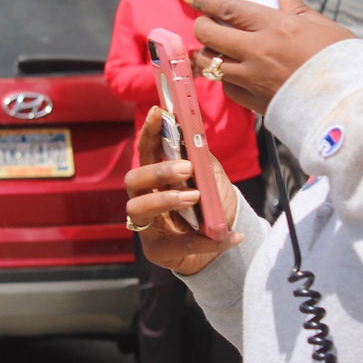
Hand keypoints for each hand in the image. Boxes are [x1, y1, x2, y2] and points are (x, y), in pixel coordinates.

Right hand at [125, 106, 242, 274]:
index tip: (158, 112)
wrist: (221, 240)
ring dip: (166, 199)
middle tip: (186, 168)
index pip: (145, 151)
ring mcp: (147, 225)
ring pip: (137, 208)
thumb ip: (201, 159)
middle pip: (132, 179)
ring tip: (194, 198)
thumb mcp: (210, 178)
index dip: (148, 132)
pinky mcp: (158, 250)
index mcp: (155, 177)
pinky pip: (176, 244)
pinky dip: (205, 240)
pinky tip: (231, 236)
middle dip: (157, 171)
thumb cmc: (210, 205)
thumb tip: (195, 136)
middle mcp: (144, 198)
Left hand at [183, 0, 354, 112]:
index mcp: (276, 28)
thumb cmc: (342, 63)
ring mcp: (252, 79)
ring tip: (218, 49)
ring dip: (208, 54)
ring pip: (210, 64)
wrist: (350, 107)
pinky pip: (226, 87)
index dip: (204, 0)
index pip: (228, 8)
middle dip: (201, 26)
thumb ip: (297, 7)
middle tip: (206, 23)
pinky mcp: (254, 102)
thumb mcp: (323, 27)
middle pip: (208, 36)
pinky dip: (225, 78)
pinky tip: (236, 73)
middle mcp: (257, 52)